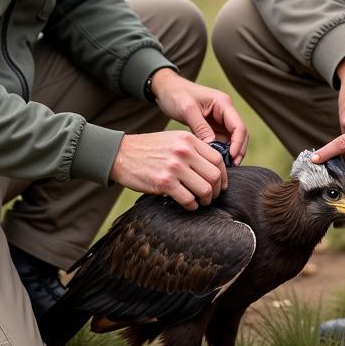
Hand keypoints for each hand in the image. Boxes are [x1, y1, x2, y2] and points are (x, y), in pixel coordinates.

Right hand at [110, 130, 228, 209]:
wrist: (120, 154)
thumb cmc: (148, 149)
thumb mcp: (173, 139)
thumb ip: (192, 149)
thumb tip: (211, 166)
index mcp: (188, 140)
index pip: (218, 159)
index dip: (223, 175)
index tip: (221, 183)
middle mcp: (184, 152)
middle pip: (215, 175)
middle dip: (216, 190)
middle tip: (211, 196)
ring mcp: (174, 167)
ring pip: (204, 189)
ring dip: (205, 200)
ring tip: (200, 202)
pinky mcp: (164, 183)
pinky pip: (188, 200)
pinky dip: (191, 206)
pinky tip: (188, 205)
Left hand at [148, 70, 248, 165]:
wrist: (166, 89)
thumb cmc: (176, 94)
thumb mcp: (187, 109)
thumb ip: (201, 128)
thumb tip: (213, 147)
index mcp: (222, 103)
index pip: (238, 126)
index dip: (238, 143)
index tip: (231, 158)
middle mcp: (224, 111)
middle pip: (239, 134)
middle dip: (237, 151)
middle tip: (231, 167)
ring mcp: (219, 120)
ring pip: (231, 140)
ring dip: (229, 152)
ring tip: (222, 167)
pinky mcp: (211, 126)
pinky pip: (220, 141)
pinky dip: (219, 151)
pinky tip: (214, 161)